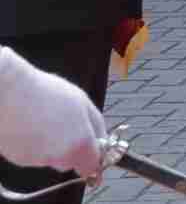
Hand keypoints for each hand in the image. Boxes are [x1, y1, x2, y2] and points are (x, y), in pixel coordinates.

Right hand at [0, 47, 106, 180]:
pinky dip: (33, 146)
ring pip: (50, 158)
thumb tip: (102, 140)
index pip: (91, 166)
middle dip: (70, 149)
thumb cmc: (45, 93)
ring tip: (43, 121)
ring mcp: (37, 160)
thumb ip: (96, 126)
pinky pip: (32, 156)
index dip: (92, 158)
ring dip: (50, 146)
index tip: (91, 150)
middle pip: (70, 162)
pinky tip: (30, 127)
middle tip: (63, 125)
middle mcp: (58, 157)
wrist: (9, 92)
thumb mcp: (83, 102)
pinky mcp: (18, 159)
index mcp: (80, 144)